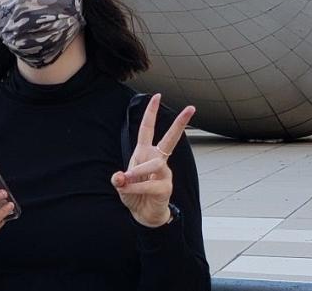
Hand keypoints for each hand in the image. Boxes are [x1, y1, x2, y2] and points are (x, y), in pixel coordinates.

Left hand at [111, 94, 194, 227]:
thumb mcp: (121, 185)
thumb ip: (119, 179)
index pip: (147, 129)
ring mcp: (164, 173)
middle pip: (171, 139)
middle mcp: (157, 159)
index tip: (156, 96)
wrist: (143, 215)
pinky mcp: (166, 187)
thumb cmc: (133, 194)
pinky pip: (149, 184)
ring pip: (152, 165)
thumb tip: (120, 177)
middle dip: (181, 123)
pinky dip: (136, 186)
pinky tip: (129, 189)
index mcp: (145, 153)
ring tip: (126, 179)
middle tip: (192, 108)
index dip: (151, 113)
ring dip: (136, 173)